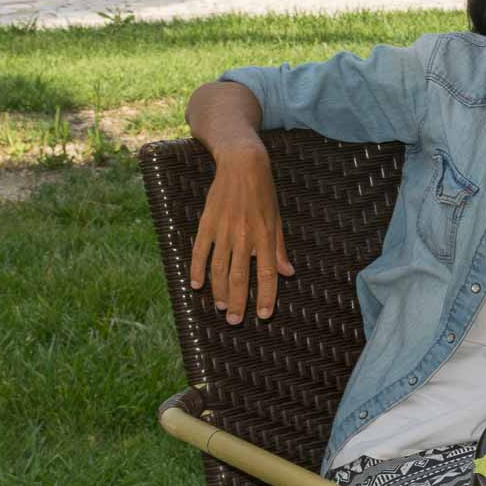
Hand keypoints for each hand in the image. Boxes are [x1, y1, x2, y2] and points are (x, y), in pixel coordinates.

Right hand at [190, 144, 292, 324]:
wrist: (242, 164)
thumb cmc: (264, 193)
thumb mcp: (278, 219)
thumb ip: (280, 248)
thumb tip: (288, 273)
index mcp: (265, 236)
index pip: (267, 274)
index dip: (266, 296)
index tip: (263, 314)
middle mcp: (245, 236)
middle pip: (239, 277)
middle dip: (237, 302)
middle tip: (234, 320)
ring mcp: (224, 230)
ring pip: (219, 269)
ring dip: (218, 291)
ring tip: (220, 306)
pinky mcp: (207, 223)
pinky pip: (200, 252)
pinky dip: (197, 270)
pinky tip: (197, 285)